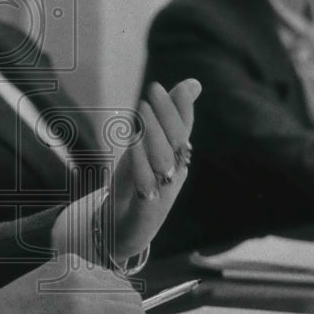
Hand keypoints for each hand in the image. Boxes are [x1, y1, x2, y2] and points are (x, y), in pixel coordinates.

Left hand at [108, 79, 200, 258]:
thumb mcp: (148, 148)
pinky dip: (142, 163)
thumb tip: (192, 82)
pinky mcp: (147, 210)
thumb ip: (165, 119)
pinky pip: (147, 184)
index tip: (167, 85)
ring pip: (164, 160)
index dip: (179, 107)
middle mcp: (175, 174)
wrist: (120, 231)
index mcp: (178, 159)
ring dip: (154, 133)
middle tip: (153, 89)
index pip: (184, 129)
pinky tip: (133, 144)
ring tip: (142, 108)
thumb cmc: (138, 185)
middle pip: (177, 141)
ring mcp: (163, 193)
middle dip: (167, 113)